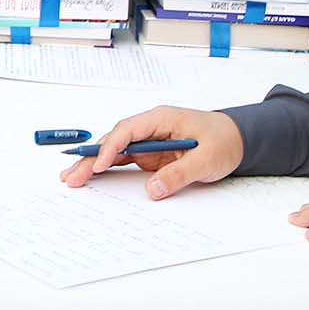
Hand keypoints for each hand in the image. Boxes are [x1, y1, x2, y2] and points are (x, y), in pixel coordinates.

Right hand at [59, 106, 244, 198]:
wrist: (237, 140)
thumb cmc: (223, 141)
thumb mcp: (207, 159)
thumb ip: (180, 174)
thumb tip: (153, 190)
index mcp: (161, 119)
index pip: (128, 130)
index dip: (111, 147)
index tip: (99, 165)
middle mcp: (149, 128)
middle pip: (114, 140)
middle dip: (91, 157)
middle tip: (71, 175)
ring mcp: (148, 142)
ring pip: (114, 151)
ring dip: (93, 164)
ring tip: (72, 178)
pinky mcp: (149, 155)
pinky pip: (123, 160)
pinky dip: (106, 169)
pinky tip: (91, 177)